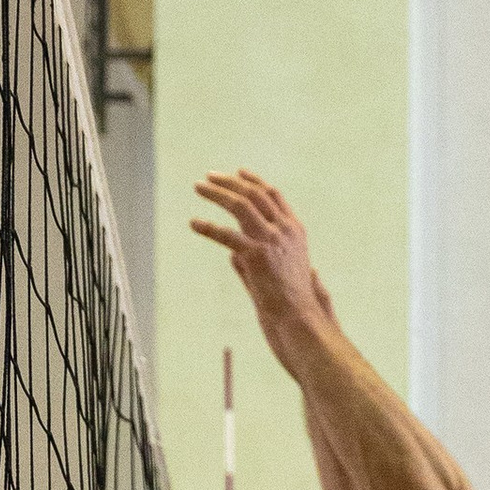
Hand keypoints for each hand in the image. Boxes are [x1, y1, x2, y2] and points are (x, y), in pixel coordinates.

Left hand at [190, 173, 333, 371]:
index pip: (273, 195)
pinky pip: (226, 234)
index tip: (238, 172)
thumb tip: (232, 255)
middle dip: (230, 182)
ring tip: (198, 188)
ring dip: (217, 194)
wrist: (296, 316)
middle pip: (254, 194)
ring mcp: (271, 239)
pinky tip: (193, 224)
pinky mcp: (256, 254)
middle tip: (208, 177)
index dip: (254, 181)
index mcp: (294, 229)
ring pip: (240, 205)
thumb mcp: (277, 270)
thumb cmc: (287, 299)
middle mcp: (284, 229)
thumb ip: (254, 258)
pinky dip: (207, 227)